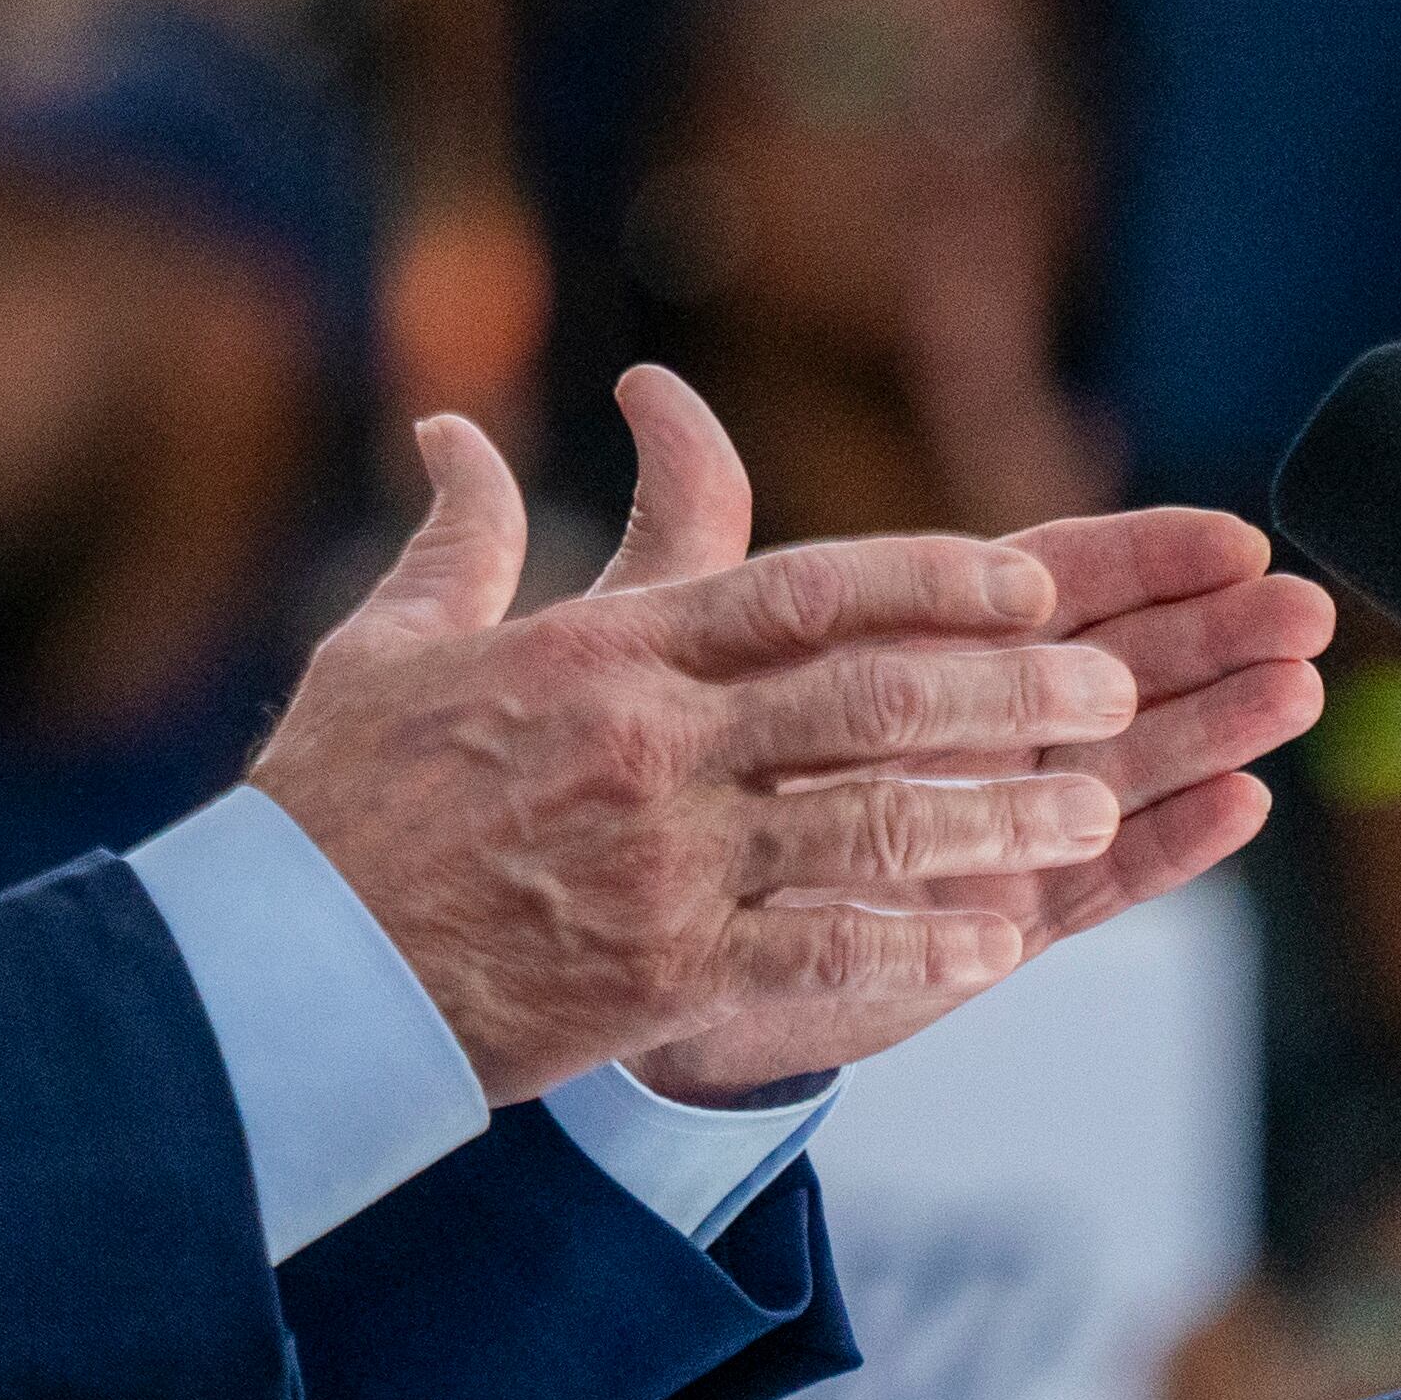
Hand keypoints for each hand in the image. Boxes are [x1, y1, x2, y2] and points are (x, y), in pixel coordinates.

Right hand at [246, 406, 1139, 1109]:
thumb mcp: (388, 643)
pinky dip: (914, 947)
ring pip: (872, 822)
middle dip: (1009, 691)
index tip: (1032, 584)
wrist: (287, 965)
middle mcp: (651, 743)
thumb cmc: (333, 802)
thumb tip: (450, 429)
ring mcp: (665, 860)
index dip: (934, 582)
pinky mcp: (662, 970)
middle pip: (871, 696)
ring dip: (997, 817)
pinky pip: (822, 953)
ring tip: (1087, 811)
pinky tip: (992, 946)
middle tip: (1112, 690)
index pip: (804, 589)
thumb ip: (458, 536)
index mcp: (602, 652)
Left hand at [595, 371, 1330, 1099]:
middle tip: (1307, 604)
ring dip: (1215, 730)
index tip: (1233, 534)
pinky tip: (1241, 806)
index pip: (1050, 587)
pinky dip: (1167, 849)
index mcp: (923, 650)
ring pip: (1128, 770)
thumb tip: (647, 385)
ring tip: (1299, 687)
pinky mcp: (991, 921)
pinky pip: (1095, 882)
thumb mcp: (673, 634)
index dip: (1142, 559)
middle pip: (1117, 671)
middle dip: (1212, 636)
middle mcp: (977, 734)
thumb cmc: (668, 762)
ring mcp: (997, 828)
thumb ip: (695, 517)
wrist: (634, 923)